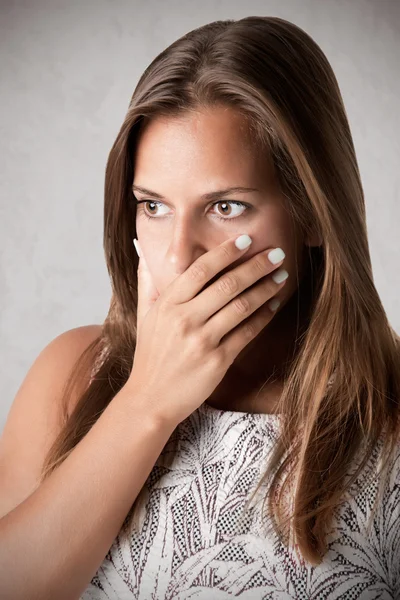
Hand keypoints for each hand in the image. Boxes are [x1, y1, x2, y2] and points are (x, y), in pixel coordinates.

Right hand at [127, 235, 287, 426]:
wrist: (150, 399)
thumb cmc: (150, 354)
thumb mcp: (143, 316)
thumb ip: (147, 281)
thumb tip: (142, 249)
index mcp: (167, 304)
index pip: (201, 269)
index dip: (226, 252)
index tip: (247, 240)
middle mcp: (184, 319)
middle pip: (227, 284)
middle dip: (256, 266)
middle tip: (277, 253)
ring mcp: (201, 341)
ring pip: (241, 306)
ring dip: (265, 289)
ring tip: (281, 276)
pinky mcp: (217, 362)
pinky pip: (246, 333)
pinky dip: (263, 317)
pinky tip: (274, 305)